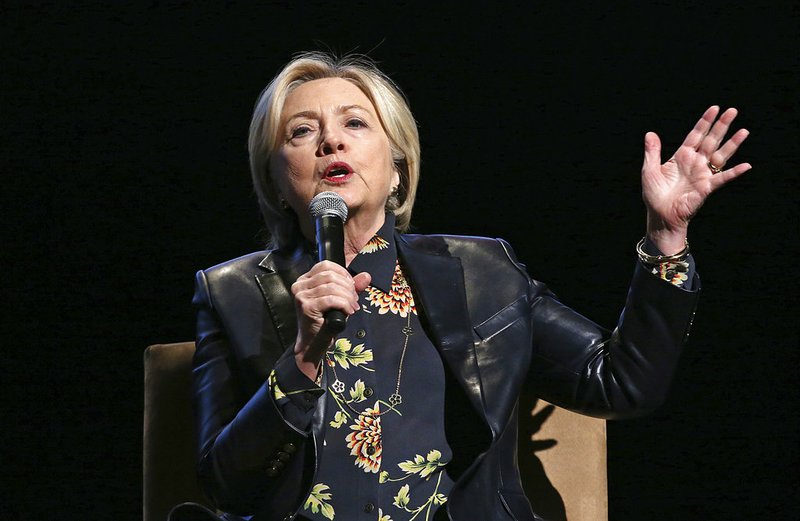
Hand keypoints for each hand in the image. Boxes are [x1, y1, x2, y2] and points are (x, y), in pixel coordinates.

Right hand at [291, 261, 370, 378]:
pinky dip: (344, 304)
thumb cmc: (325, 321)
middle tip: (354, 300)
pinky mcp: (306, 307)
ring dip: (348, 297)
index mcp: (304, 280)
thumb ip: (352, 287)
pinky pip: (331, 299)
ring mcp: (301, 296)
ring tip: (352, 307)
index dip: (343, 273)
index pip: (326, 265)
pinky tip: (348, 312)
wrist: (313, 343)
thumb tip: (366, 276)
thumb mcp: (340, 300)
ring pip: (332, 287)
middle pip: (330, 275)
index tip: (352, 286)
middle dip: (348, 287)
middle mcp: (299, 285)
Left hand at [642, 106, 751, 253]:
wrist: (660, 215)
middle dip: (721, 126)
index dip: (705, 122)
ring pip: (720, 155)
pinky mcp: (707, 187)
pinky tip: (746, 166)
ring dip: (732, 144)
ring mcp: (702, 174)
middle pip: (711, 140)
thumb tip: (650, 133)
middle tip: (733, 110)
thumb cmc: (654, 194)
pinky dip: (734, 172)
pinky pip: (722, 178)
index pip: (695, 135)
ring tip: (744, 131)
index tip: (714, 108)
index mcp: (681, 156)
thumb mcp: (649, 170)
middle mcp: (695, 162)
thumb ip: (652, 152)